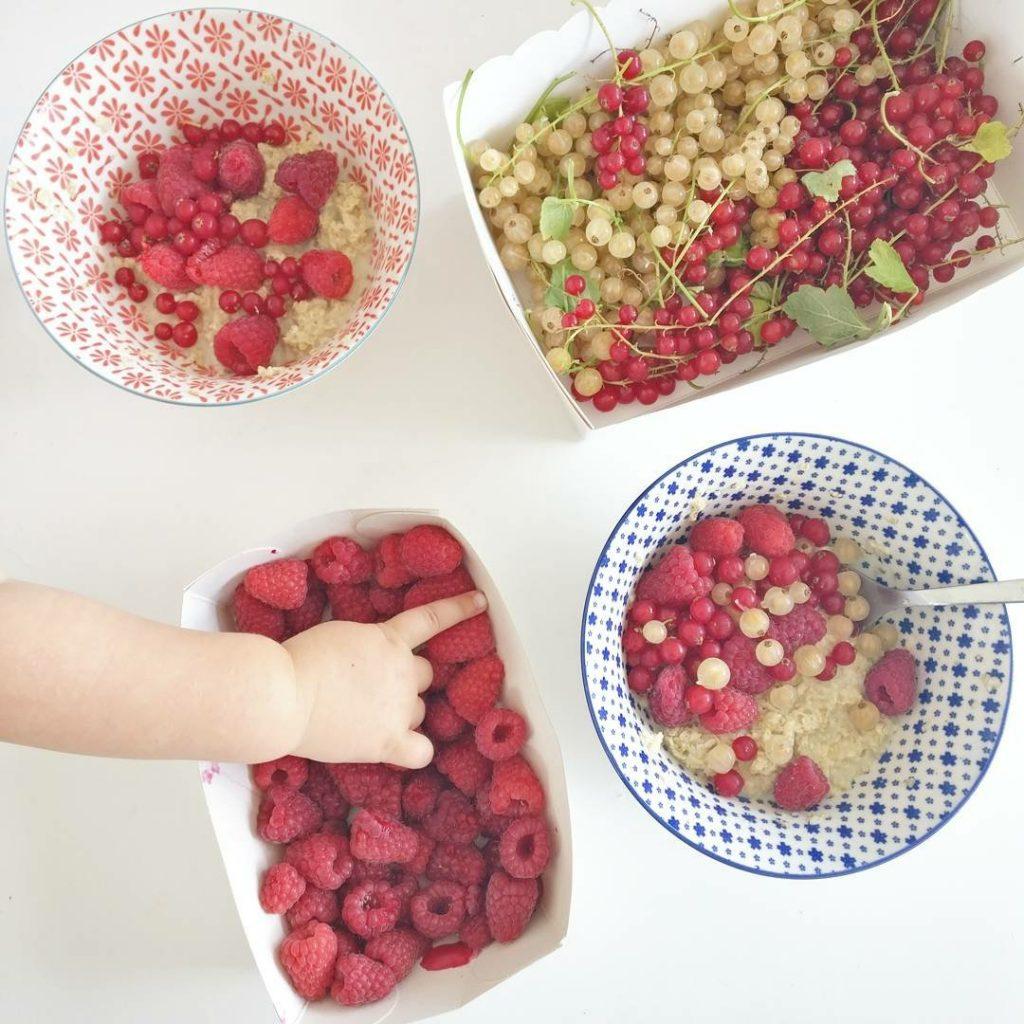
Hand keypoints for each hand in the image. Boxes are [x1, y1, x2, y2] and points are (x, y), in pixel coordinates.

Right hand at [284, 590, 486, 767]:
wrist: (282, 695)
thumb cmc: (295, 662)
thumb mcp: (338, 636)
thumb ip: (364, 648)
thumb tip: (367, 664)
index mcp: (388, 639)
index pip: (431, 618)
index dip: (459, 609)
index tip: (481, 601)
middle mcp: (403, 672)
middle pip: (426, 674)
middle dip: (408, 679)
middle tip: (375, 688)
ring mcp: (400, 707)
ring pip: (419, 710)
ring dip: (402, 712)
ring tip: (365, 717)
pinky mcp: (389, 740)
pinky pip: (422, 750)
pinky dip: (415, 750)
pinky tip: (401, 748)